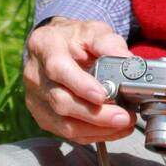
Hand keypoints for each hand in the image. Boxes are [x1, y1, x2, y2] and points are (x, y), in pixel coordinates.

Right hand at [22, 17, 136, 145]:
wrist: (56, 46)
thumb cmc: (75, 39)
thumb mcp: (94, 31)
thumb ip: (110, 44)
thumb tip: (129, 62)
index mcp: (44, 47)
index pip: (58, 69)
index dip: (80, 85)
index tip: (102, 95)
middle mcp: (35, 75)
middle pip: (61, 102)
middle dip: (96, 114)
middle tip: (123, 116)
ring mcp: (36, 98)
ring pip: (63, 124)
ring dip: (97, 129)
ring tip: (123, 124)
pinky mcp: (43, 116)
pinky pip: (67, 133)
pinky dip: (93, 135)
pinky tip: (113, 129)